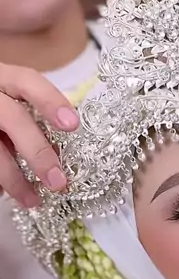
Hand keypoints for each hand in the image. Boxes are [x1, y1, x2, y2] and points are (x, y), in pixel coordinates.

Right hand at [0, 62, 78, 206]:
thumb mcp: (11, 103)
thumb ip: (31, 119)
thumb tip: (59, 153)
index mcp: (1, 77)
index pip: (27, 80)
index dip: (50, 101)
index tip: (72, 125)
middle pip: (12, 117)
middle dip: (37, 151)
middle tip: (58, 182)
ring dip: (14, 179)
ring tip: (33, 200)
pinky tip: (4, 192)